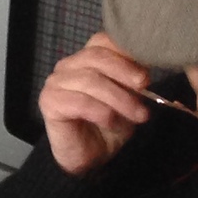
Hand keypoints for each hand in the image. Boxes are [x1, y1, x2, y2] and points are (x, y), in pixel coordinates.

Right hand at [36, 33, 151, 175]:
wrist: (90, 157)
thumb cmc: (109, 124)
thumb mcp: (128, 97)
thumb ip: (132, 79)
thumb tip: (147, 68)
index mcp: (86, 59)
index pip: (102, 41)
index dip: (125, 51)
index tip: (146, 73)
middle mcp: (67, 66)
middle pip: (96, 56)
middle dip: (125, 72)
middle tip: (145, 89)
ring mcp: (56, 83)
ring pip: (91, 80)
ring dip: (120, 98)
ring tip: (139, 115)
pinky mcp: (49, 102)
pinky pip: (81, 102)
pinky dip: (103, 113)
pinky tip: (113, 123)